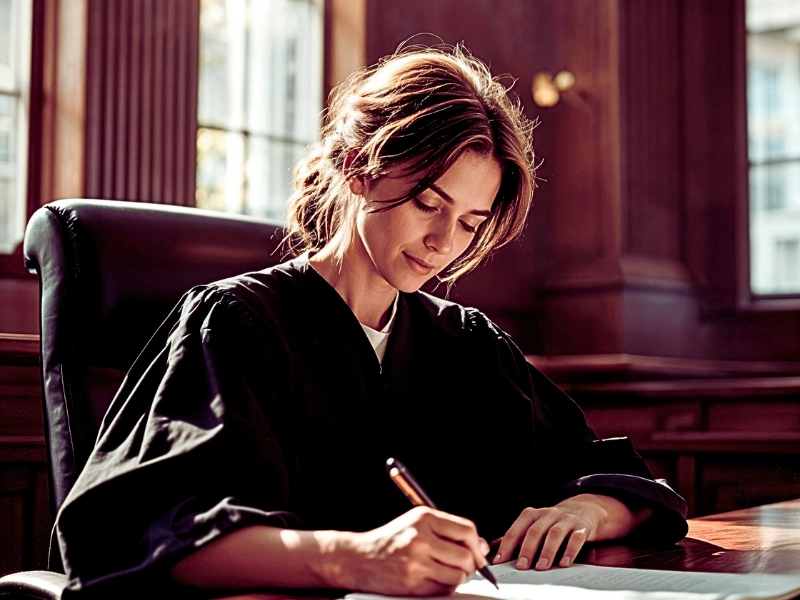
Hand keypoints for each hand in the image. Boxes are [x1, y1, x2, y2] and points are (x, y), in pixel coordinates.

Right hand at [332, 506, 489, 595]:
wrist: (360, 558)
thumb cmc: (392, 540)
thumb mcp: (418, 524)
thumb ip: (449, 531)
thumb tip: (482, 546)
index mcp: (424, 518)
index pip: (466, 530)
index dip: (478, 544)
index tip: (479, 553)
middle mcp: (420, 537)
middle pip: (466, 556)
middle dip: (471, 564)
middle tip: (464, 566)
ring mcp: (416, 561)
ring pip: (458, 575)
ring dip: (458, 577)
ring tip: (445, 572)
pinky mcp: (412, 583)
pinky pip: (444, 589)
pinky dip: (445, 587)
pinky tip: (433, 579)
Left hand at [493, 494, 638, 570]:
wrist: (584, 510)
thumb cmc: (553, 522)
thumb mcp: (535, 525)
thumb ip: (518, 536)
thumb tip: (494, 548)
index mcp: (533, 514)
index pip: (516, 529)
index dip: (507, 545)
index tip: (500, 561)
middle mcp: (548, 514)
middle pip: (535, 531)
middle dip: (526, 549)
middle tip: (522, 567)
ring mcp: (565, 520)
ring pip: (554, 534)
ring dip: (546, 551)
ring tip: (542, 567)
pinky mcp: (582, 527)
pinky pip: (576, 539)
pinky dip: (570, 551)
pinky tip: (564, 563)